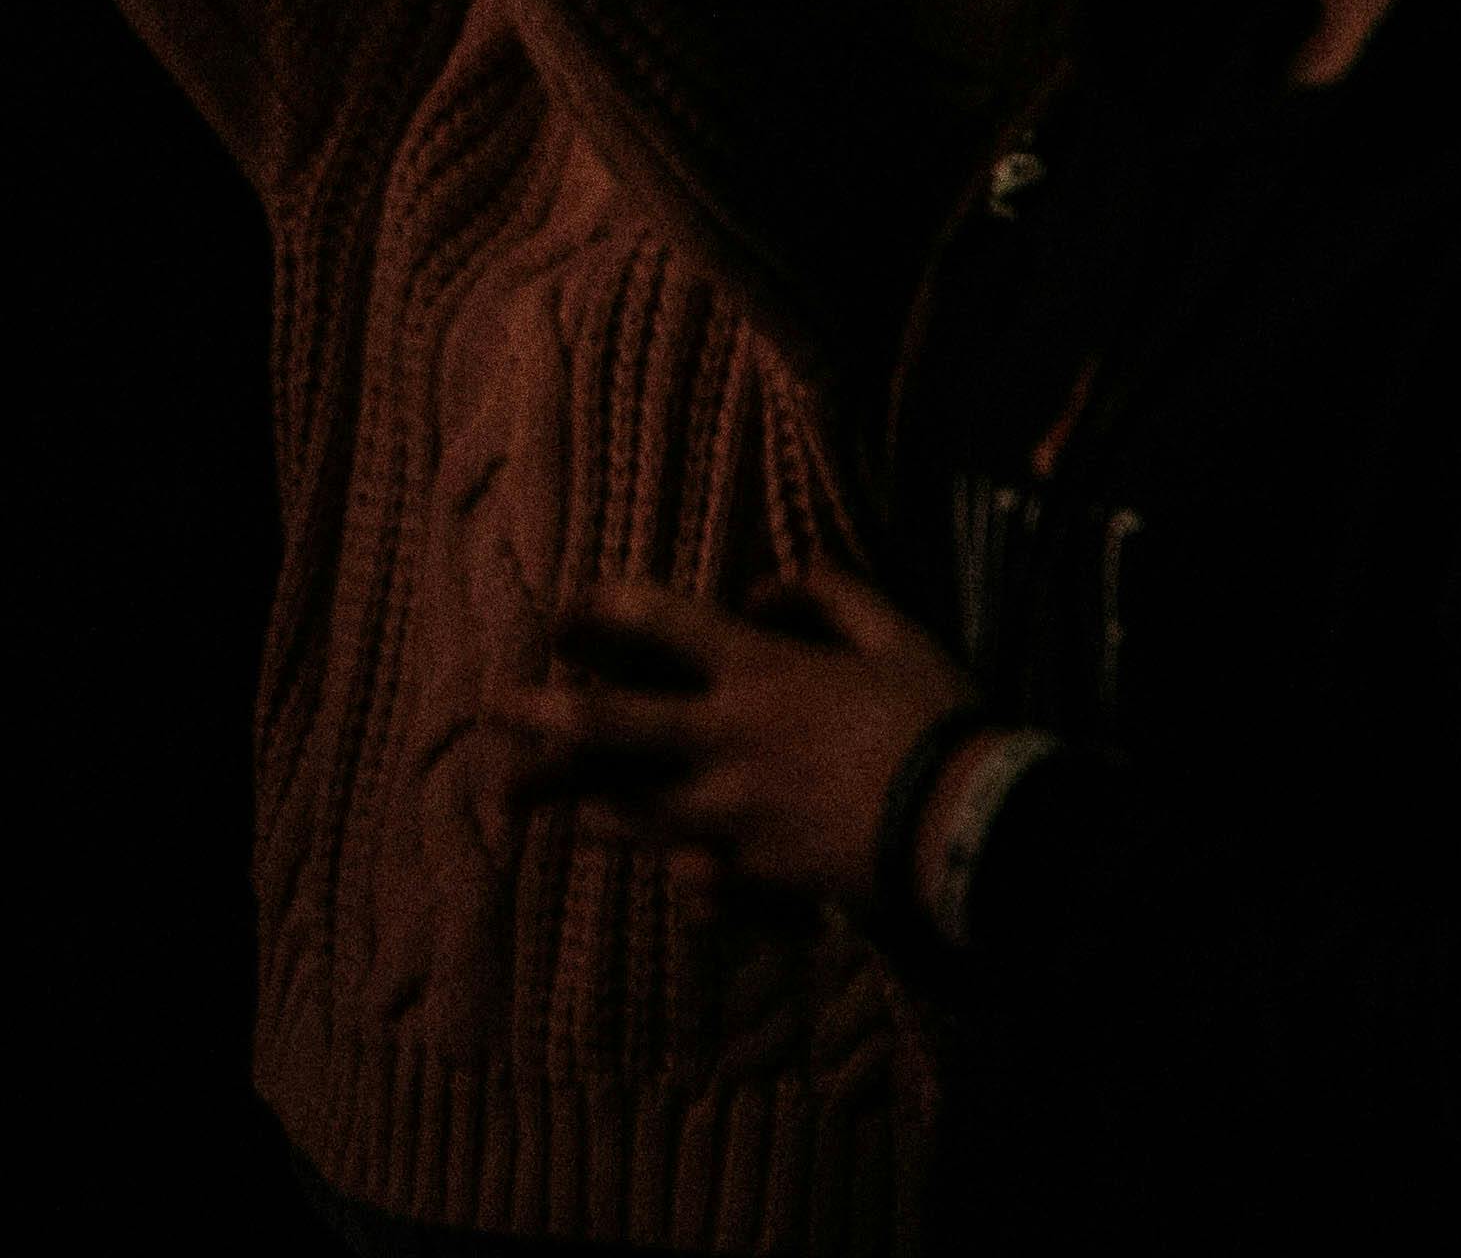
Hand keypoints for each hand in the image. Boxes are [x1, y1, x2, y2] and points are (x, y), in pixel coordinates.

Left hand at [496, 571, 977, 904]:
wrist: (973, 832)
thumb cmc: (941, 724)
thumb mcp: (896, 635)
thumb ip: (829, 595)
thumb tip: (762, 588)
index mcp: (758, 672)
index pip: (658, 623)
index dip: (600, 610)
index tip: (561, 614)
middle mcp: (727, 740)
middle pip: (607, 725)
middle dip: (539, 718)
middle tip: (486, 711)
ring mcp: (734, 812)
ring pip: (632, 807)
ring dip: (584, 801)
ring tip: (535, 799)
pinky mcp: (756, 872)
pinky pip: (690, 872)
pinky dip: (667, 869)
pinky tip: (645, 866)